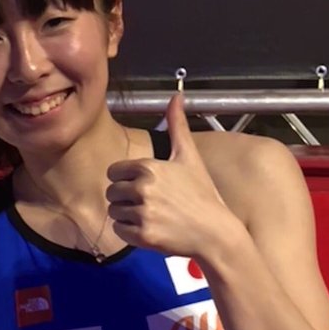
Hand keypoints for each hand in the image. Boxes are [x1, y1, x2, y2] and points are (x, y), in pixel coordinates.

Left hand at [105, 94, 238, 259]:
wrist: (216, 233)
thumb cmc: (203, 193)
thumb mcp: (189, 157)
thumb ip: (177, 125)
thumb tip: (177, 94)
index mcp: (149, 166)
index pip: (114, 172)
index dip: (126, 180)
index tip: (145, 187)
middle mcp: (143, 188)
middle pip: (112, 192)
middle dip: (126, 198)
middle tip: (151, 204)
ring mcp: (143, 212)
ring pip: (114, 211)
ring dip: (127, 216)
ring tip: (151, 217)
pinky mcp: (143, 235)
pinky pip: (119, 230)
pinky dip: (129, 232)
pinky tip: (150, 230)